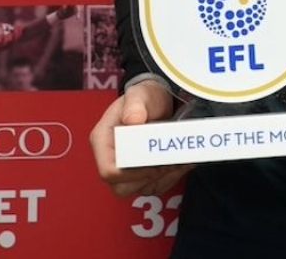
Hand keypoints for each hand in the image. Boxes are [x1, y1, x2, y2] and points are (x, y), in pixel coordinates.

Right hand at [90, 81, 189, 197]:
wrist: (159, 101)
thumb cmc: (145, 97)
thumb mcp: (140, 95)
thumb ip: (135, 105)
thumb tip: (133, 120)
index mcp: (103, 141)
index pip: (108, 171)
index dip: (131, 173)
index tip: (153, 162)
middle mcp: (111, 159)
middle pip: (122, 187)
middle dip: (148, 178)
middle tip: (169, 162)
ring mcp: (126, 169)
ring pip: (141, 189)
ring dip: (163, 178)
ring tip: (180, 160)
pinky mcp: (142, 173)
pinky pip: (154, 187)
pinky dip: (170, 178)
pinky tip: (181, 163)